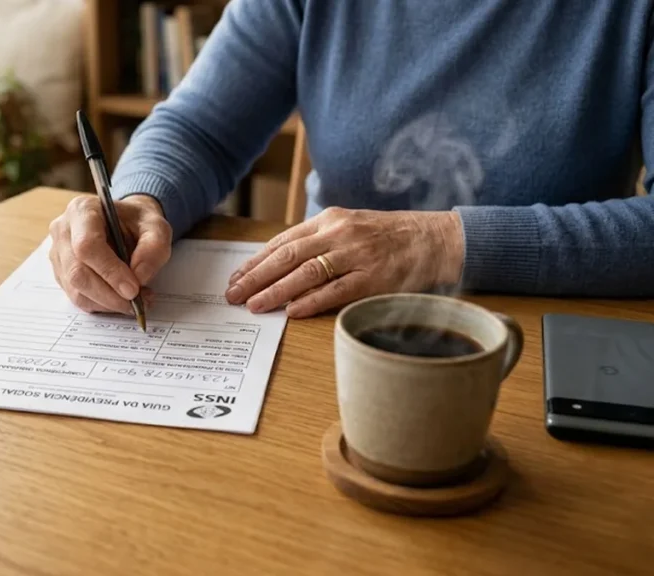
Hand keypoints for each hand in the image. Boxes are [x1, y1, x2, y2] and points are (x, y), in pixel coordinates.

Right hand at [49, 194, 171, 313]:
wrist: (125, 225)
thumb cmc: (136, 222)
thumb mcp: (156, 226)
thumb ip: (154, 248)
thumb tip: (139, 277)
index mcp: (82, 210)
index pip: (87, 245)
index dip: (109, 271)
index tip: (133, 289)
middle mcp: (63, 231)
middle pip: (77, 272)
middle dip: (109, 294)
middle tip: (136, 301)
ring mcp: (59, 254)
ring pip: (76, 290)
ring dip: (108, 302)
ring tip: (135, 300)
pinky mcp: (62, 274)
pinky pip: (78, 298)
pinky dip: (102, 305)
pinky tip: (121, 299)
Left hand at [225, 207, 463, 317]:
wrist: (434, 239)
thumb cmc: (388, 237)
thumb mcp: (349, 226)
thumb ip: (317, 241)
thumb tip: (278, 265)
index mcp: (329, 219)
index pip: (283, 242)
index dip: (256, 261)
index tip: (236, 278)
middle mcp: (339, 234)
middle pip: (287, 257)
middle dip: (256, 277)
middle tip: (234, 295)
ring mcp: (356, 255)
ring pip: (306, 273)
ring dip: (275, 291)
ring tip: (254, 305)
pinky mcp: (373, 277)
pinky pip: (336, 291)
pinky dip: (311, 301)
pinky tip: (291, 311)